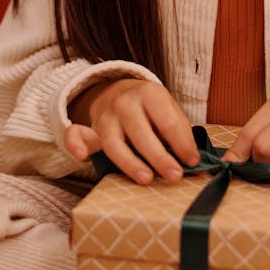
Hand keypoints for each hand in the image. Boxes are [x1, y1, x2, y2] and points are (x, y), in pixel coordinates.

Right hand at [64, 78, 198, 184]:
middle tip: (174, 176)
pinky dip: (75, 145)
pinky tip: (82, 157)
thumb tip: (195, 162)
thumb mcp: (169, 109)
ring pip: (113, 143)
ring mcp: (105, 116)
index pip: (167, 121)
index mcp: (150, 93)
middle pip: (141, 133)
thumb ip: (181, 132)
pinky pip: (75, 135)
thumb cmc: (151, 108)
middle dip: (159, 157)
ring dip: (130, 162)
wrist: (117, 91)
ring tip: (147, 179)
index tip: (191, 162)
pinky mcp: (88, 128)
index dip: (181, 143)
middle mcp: (125, 102)